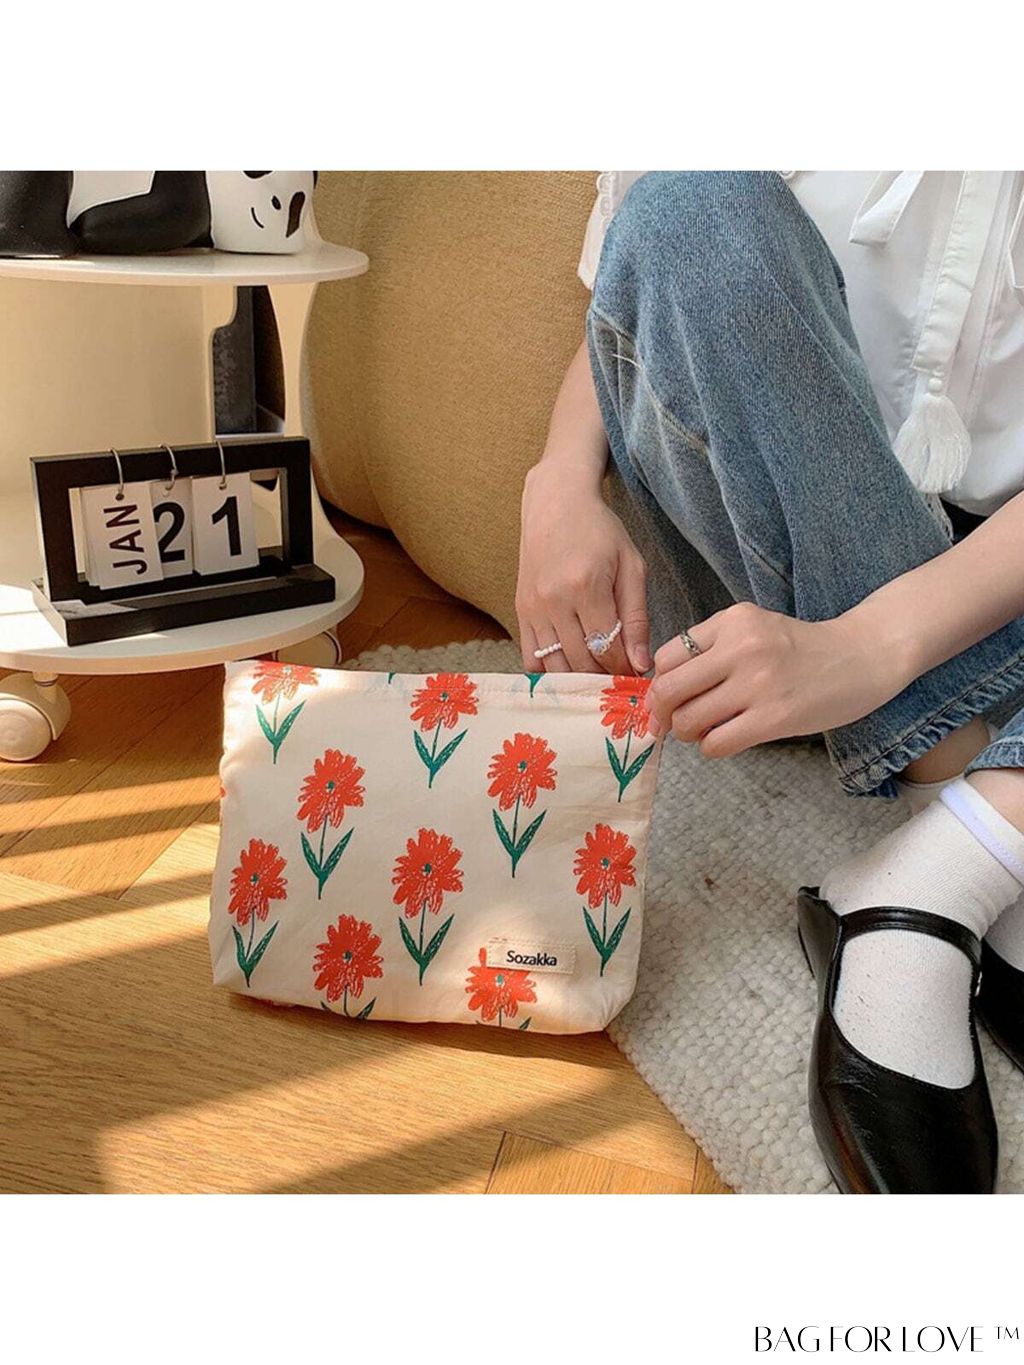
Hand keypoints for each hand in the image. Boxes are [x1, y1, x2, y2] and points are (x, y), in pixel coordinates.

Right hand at [516, 461, 650, 674]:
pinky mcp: (520, 611)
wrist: (555, 504)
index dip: (624, 668)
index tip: (636, 671)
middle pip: (580, 663)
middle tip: (620, 675)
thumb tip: (641, 663)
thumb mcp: (631, 566)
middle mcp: (554, 600)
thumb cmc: (599, 531)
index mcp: (586, 586)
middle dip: (604, 676)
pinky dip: (550, 670)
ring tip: (598, 672)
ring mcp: (533, 607)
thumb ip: (637, 617)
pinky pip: (530, 657)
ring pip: (554, 666)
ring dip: (578, 678)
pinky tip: (570, 663)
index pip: (606, 649)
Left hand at [647, 602, 907, 756]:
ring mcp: (758, 683)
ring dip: (687, 733)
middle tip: (670, 723)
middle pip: (669, 690)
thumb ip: (712, 648)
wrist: (862, 657)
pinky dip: (711, 747)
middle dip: (661, 713)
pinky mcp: (774, 718)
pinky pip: (717, 743)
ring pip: (689, 721)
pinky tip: (725, 739)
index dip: (660, 683)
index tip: (667, 697)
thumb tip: (664, 690)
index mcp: (732, 620)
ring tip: (703, 731)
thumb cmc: (801, 648)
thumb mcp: (754, 627)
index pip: (667, 657)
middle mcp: (741, 647)